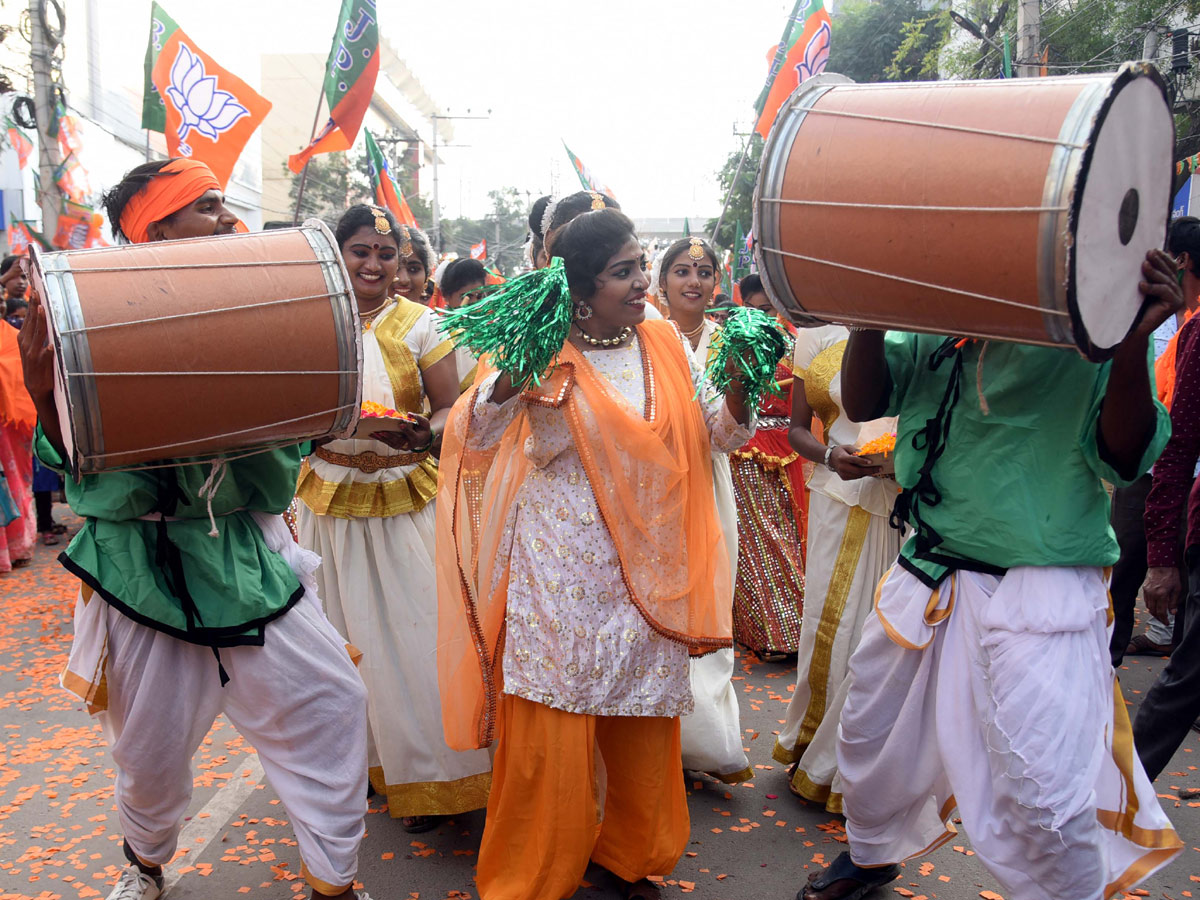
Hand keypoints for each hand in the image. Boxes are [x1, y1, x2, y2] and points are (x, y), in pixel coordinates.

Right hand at [18, 285, 54, 403]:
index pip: (29, 318)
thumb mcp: (32, 348)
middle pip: (32, 321)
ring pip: (37, 333)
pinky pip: (45, 354)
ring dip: (40, 320)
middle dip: (35, 306)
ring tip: (43, 308)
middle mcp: (26, 343)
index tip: (35, 291)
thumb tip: (41, 318)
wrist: (36, 387)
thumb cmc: (38, 365)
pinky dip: (48, 349)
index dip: (32, 304)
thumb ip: (36, 335)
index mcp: (24, 338)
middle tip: (38, 292)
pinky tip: (51, 344)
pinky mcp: (40, 363)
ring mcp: (32, 353)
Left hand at [371, 413, 432, 451]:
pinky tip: (377, 436)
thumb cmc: (424, 428)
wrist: (425, 438)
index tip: (401, 424)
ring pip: (393, 444)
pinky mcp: (400, 447)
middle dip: (390, 436)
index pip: (411, 434)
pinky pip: (391, 444)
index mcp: (417, 438)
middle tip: (382, 431)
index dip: (406, 429)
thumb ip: (417, 417)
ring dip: (384, 439)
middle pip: (399, 440)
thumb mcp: (424, 422)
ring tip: (376, 434)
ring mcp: (405, 447)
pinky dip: (384, 440)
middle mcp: (410, 444)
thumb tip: (409, 413)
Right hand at [829, 445, 881, 480]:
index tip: (871, 462)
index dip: (862, 461)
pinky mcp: (844, 477)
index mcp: (842, 458)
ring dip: (868, 473)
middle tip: (880, 468)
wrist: (830, 459)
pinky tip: (868, 471)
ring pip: (858, 475)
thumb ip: (856, 450)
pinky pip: (856, 477)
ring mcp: (843, 474)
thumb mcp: (847, 447)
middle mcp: (842, 467)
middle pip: (858, 470)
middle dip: (870, 470)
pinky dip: (862, 474)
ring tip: (876, 470)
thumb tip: (866, 453)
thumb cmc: (840, 451)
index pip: (854, 460)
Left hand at [1129, 249, 1184, 341]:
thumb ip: (1146, 276)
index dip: (1164, 258)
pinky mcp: (1174, 305)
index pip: (1170, 268)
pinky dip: (1152, 287)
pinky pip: (1164, 292)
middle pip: (1169, 272)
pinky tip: (1141, 285)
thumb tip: (1142, 258)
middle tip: (1149, 253)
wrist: (1133, 330)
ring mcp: (1177, 298)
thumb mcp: (1141, 289)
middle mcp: (1177, 291)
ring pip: (1166, 281)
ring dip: (1154, 272)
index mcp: (1171, 285)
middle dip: (1159, 262)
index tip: (1153, 249)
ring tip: (1144, 265)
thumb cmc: (1134, 308)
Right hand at [1141, 566, 1181, 624]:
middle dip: (1158, 618)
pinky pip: (1146, 601)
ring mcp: (1147, 592)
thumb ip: (1174, 601)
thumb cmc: (1170, 575)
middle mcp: (1152, 594)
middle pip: (1153, 611)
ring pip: (1148, 607)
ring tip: (1159, 615)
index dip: (1164, 619)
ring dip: (1154, 612)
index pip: (1161, 612)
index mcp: (1161, 595)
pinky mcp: (1144, 589)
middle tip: (1164, 620)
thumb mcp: (1177, 589)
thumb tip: (1173, 612)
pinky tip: (1155, 606)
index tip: (1167, 623)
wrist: (1161, 565)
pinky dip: (1150, 606)